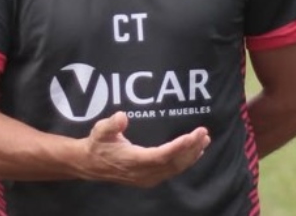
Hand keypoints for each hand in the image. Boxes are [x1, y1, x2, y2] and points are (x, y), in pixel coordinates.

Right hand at [80, 111, 210, 187]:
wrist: (91, 164)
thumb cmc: (98, 144)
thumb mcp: (100, 130)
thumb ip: (111, 124)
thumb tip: (122, 117)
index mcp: (133, 160)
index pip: (161, 155)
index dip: (178, 147)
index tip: (192, 135)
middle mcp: (143, 172)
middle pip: (173, 163)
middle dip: (191, 148)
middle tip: (204, 133)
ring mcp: (147, 177)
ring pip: (175, 168)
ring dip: (191, 155)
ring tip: (204, 140)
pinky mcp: (150, 178)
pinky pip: (172, 171)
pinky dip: (185, 162)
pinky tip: (194, 153)